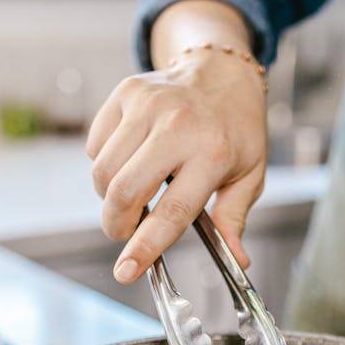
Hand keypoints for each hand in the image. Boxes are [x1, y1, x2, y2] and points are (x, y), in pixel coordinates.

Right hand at [86, 2, 266, 283]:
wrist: (223, 72)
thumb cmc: (236, 130)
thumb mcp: (249, 175)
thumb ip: (234, 218)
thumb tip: (237, 260)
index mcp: (213, 153)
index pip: (172, 212)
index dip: (145, 247)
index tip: (126, 272)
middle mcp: (177, 126)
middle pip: (125, 192)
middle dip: (117, 224)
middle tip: (125, 232)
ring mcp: (148, 105)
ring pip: (103, 172)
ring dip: (109, 197)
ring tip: (132, 195)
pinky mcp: (126, 93)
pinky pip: (96, 146)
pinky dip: (104, 164)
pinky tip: (130, 160)